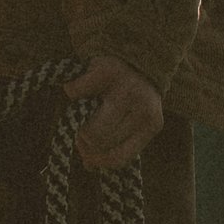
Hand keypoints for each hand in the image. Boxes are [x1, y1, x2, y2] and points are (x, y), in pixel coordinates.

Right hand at [63, 54, 162, 172]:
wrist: (138, 57)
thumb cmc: (132, 98)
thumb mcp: (133, 123)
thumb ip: (115, 145)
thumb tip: (89, 165)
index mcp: (151, 124)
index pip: (119, 156)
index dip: (98, 161)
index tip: (87, 157)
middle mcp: (142, 106)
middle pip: (100, 140)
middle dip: (84, 141)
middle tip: (81, 133)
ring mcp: (125, 88)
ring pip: (89, 123)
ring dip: (77, 122)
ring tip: (79, 114)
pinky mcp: (107, 71)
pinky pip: (76, 92)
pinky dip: (72, 92)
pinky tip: (80, 90)